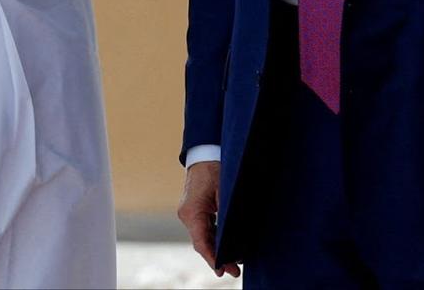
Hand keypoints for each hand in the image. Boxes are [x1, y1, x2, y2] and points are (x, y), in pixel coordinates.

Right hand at [177, 161, 240, 277]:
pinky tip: (226, 246)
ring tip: (233, 263)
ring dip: (216, 249)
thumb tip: (236, 235)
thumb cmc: (215, 168)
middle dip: (217, 257)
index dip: (212, 258)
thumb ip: (227, 212)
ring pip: (203, 237)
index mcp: (192, 211)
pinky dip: (214, 238)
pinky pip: (204, 228)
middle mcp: (187, 214)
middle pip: (202, 242)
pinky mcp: (194, 210)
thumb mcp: (224, 190)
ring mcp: (189, 213)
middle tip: (234, 271)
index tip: (221, 270)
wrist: (205, 152)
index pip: (201, 241)